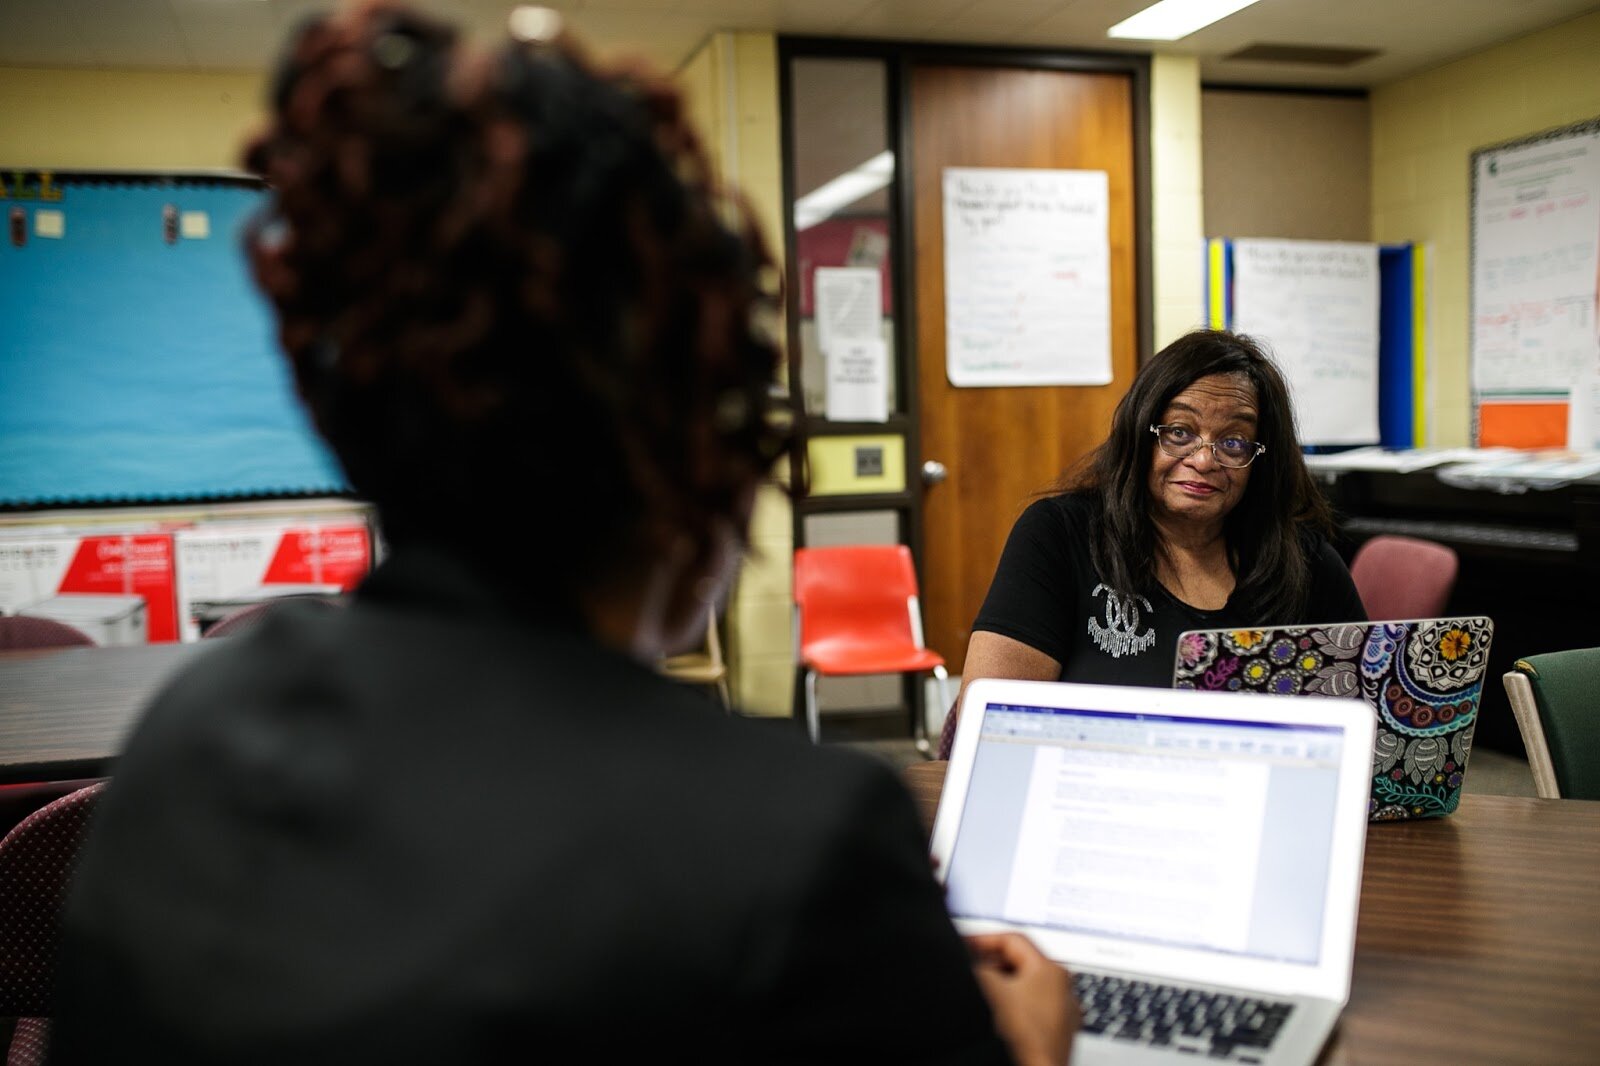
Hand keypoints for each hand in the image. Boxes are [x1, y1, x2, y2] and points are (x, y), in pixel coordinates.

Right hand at [966, 932, 1078, 1065]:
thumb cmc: (1023, 1038)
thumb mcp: (991, 990)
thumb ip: (978, 966)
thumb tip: (970, 960)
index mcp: (1051, 970)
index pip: (1013, 940)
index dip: (983, 939)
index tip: (964, 945)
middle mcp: (1063, 989)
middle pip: (1021, 962)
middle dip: (991, 963)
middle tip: (969, 967)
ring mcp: (1062, 1014)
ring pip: (1026, 988)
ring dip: (1001, 986)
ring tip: (980, 993)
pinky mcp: (1056, 1034)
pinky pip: (1031, 1009)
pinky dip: (1012, 1006)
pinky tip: (997, 1018)